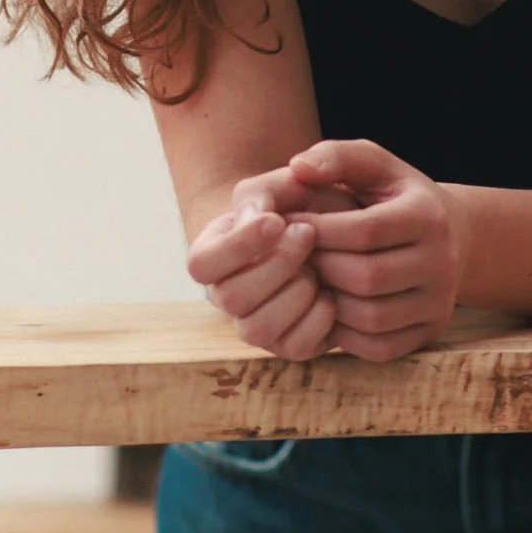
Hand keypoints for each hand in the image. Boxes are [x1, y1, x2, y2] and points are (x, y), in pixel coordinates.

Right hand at [186, 201, 337, 360]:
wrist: (330, 230)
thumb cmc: (295, 203)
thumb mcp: (277, 186)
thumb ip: (259, 193)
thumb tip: (249, 218)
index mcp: (211, 257)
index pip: (201, 264)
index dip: (237, 246)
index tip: (276, 220)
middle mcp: (226, 297)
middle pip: (230, 298)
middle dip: (276, 264)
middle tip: (307, 233)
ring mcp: (255, 326)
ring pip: (257, 329)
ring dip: (295, 292)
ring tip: (317, 264)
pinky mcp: (289, 344)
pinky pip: (295, 346)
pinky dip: (318, 317)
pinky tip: (329, 290)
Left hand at [288, 140, 465, 360]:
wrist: (450, 234)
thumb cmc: (395, 195)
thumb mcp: (374, 164)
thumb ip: (336, 157)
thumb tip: (298, 167)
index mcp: (427, 215)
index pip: (366, 230)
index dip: (319, 229)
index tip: (288, 224)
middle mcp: (442, 261)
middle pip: (368, 277)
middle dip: (322, 267)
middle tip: (293, 258)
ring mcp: (440, 302)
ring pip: (373, 316)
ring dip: (330, 302)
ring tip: (309, 280)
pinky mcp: (431, 331)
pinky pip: (381, 346)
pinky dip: (347, 334)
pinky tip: (329, 307)